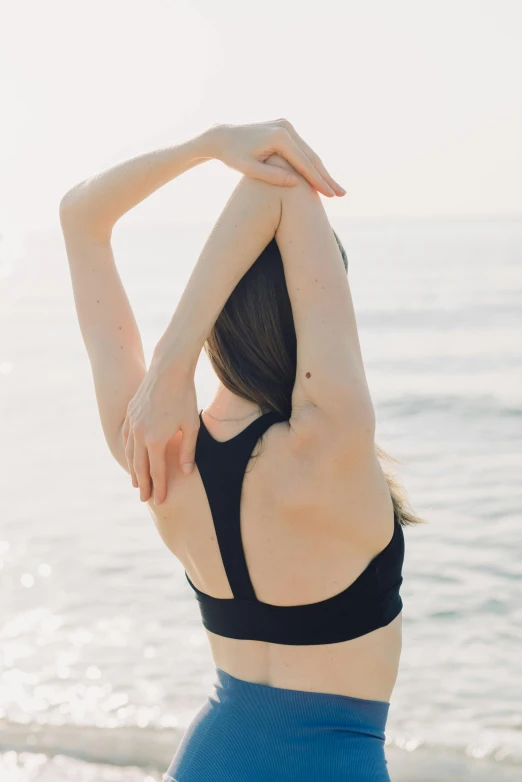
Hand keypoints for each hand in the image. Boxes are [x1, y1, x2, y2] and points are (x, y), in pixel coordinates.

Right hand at [122, 359, 198, 504]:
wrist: (169, 369)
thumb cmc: (185, 396)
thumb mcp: (191, 426)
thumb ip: (188, 451)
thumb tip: (186, 471)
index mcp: (155, 440)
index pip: (156, 471)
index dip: (159, 487)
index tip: (160, 500)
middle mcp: (140, 434)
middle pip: (139, 466)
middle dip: (143, 484)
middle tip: (145, 499)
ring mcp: (132, 423)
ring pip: (130, 453)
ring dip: (133, 470)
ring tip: (137, 482)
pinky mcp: (130, 413)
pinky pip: (127, 439)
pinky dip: (129, 452)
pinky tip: (133, 457)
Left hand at [207, 118, 345, 197]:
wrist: (222, 136)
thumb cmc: (232, 156)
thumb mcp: (249, 169)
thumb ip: (272, 176)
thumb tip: (296, 182)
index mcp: (279, 137)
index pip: (303, 163)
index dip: (318, 181)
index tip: (330, 195)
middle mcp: (286, 126)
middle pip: (311, 156)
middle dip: (326, 177)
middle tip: (341, 194)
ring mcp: (286, 125)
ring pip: (309, 152)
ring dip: (322, 171)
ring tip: (335, 188)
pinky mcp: (285, 127)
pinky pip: (301, 149)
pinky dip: (311, 164)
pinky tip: (320, 177)